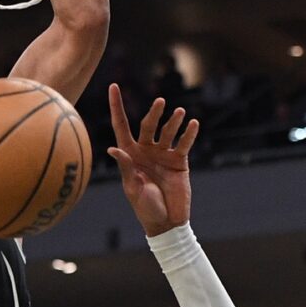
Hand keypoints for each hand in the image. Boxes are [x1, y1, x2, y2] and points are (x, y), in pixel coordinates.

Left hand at [107, 83, 197, 236]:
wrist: (166, 221)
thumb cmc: (144, 207)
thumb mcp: (132, 187)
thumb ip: (126, 167)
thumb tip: (113, 148)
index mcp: (129, 154)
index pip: (121, 126)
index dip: (116, 106)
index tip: (113, 86)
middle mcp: (145, 150)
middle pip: (149, 125)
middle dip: (154, 113)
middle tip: (160, 102)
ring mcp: (163, 154)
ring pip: (168, 132)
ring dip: (173, 122)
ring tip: (180, 113)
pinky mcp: (179, 160)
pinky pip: (184, 143)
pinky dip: (189, 133)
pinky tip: (193, 123)